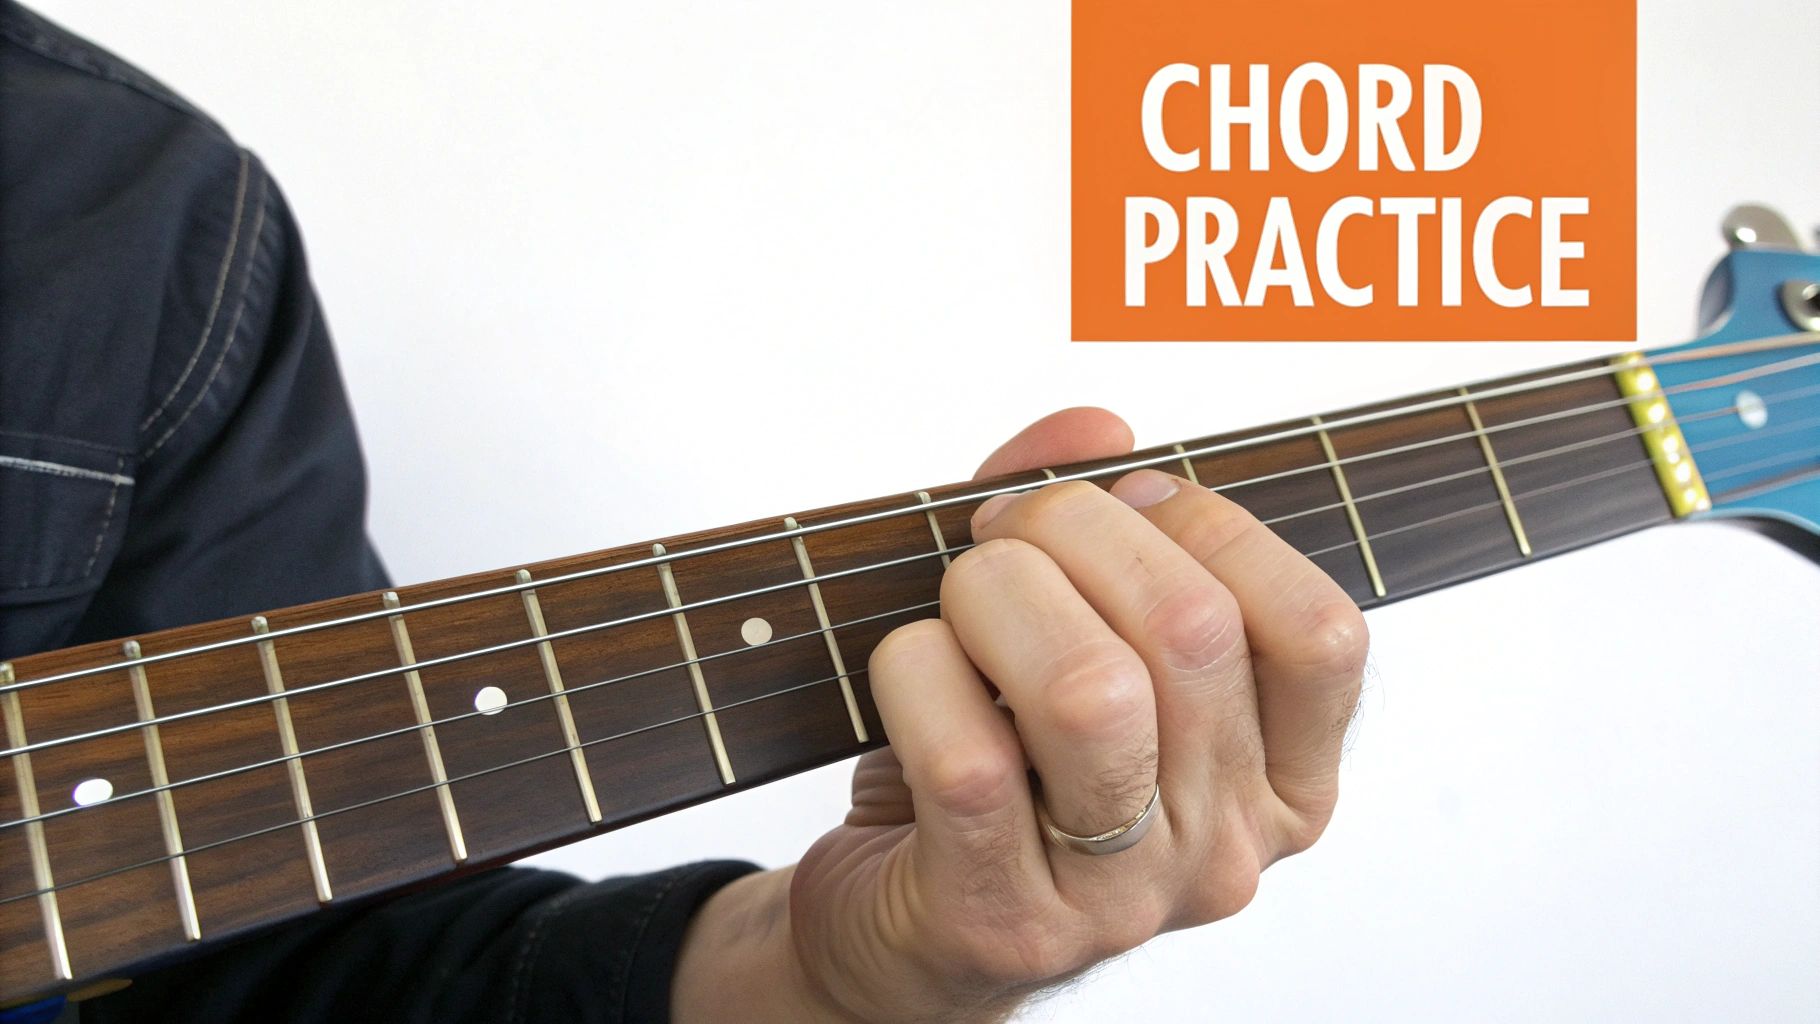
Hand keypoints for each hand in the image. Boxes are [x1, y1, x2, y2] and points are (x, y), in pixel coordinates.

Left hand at [672, 409, 1367, 1022]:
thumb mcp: (1069, 636)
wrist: (902, 930)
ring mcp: (1121, 900)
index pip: (1321, 631)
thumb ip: (1087, 521)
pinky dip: (917, 673)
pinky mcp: (1002, 923)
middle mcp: (1224, 849)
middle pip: (1192, 631)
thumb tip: (1097, 428)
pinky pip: (968, 761)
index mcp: (1281, 781)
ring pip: (1090, 693)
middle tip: (1002, 531)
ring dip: (997, 595)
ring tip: (958, 598)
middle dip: (1072, 528)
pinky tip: (905, 670)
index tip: (1123, 498)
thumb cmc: (1000, 766)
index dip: (1211, 526)